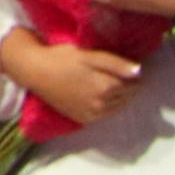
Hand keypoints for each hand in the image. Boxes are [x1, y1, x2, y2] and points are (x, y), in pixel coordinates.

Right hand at [2, 29, 139, 126]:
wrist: (34, 72)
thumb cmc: (61, 58)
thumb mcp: (89, 55)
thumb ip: (116, 64)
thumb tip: (140, 71)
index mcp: (106, 87)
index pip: (134, 84)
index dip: (133, 74)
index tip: (128, 67)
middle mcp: (102, 104)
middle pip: (127, 96)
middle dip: (128, 86)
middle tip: (118, 74)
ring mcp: (92, 114)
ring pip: (117, 107)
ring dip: (119, 97)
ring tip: (108, 83)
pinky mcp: (83, 119)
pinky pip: (104, 114)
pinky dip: (107, 106)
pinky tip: (98, 95)